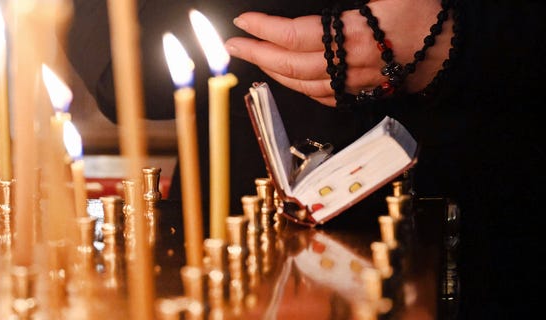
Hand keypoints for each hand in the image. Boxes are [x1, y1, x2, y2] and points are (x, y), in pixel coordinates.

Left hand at [224, 0, 452, 106]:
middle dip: (257, 56)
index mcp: (355, 35)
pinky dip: (300, 89)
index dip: (265, 30)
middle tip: (233, 47)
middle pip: (292, 66)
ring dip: (275, 74)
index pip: (296, 35)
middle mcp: (351, 65)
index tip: (243, 22)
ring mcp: (357, 84)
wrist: (459, 49)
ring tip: (255, 60)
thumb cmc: (429, 13)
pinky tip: (288, 80)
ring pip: (304, 86)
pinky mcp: (365, 93)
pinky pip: (324, 98)